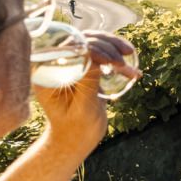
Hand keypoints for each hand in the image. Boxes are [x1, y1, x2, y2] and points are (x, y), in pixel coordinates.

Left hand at [35, 31, 138, 150]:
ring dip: (113, 46)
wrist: (77, 140)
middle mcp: (56, 64)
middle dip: (105, 44)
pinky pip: (100, 55)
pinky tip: (132, 70)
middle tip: (122, 60)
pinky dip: (116, 59)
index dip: (90, 48)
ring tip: (130, 54)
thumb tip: (94, 55)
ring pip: (93, 43)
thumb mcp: (82, 107)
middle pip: (80, 40)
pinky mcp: (84, 68)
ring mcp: (71, 64)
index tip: (111, 60)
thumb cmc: (75, 129)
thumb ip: (87, 81)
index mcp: (47, 72)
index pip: (68, 47)